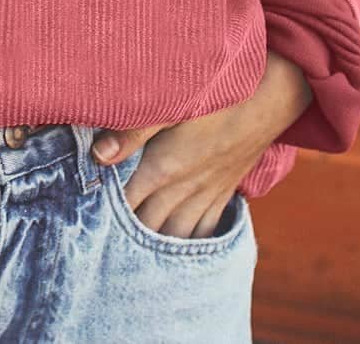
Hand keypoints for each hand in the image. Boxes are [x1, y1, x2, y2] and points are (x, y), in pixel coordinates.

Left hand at [89, 49, 313, 238]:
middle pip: (149, 227)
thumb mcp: (171, 104)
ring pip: (178, 234)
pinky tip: (184, 252)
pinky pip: (206, 227)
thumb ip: (132, 130)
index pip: (127, 204)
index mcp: (164, 168)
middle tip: (104, 256)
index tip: (87, 232)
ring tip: (137, 266)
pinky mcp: (224, 188)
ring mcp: (207, 192)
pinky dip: (192, 242)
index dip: (106, 219)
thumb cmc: (217, 94)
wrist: (271, 95)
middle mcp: (185, 188)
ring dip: (159, 250)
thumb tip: (99, 156)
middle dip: (127, 243)